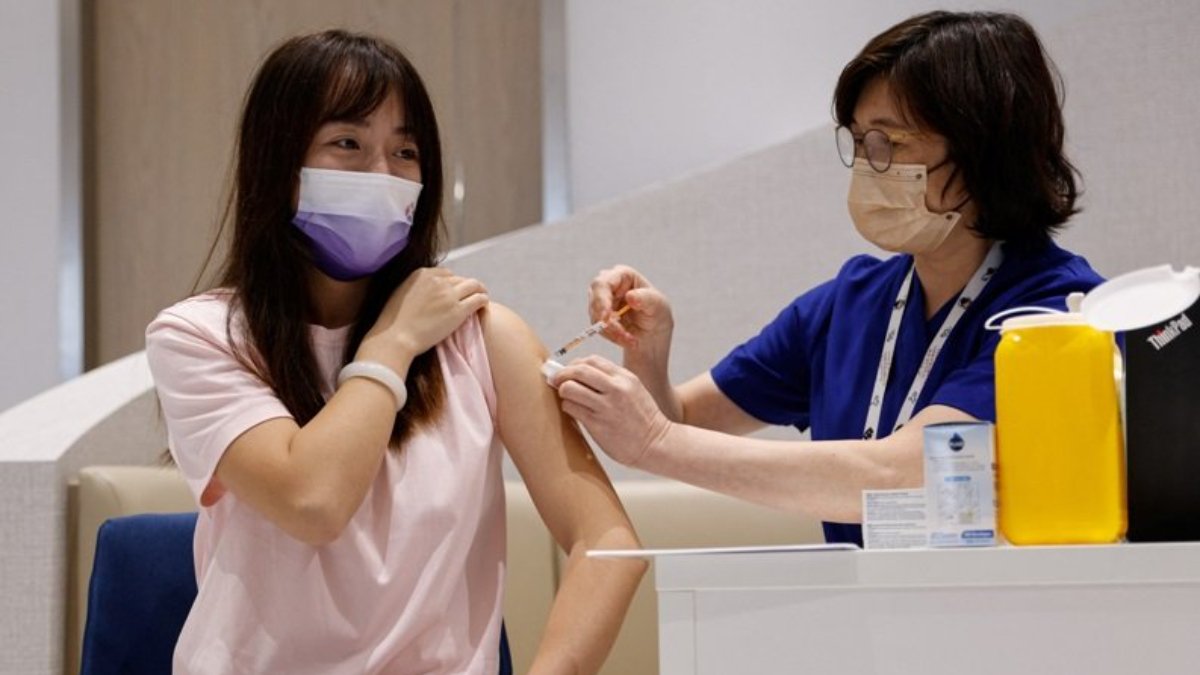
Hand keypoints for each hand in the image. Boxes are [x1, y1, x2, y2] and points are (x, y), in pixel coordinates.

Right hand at [357, 267, 488, 373]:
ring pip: (474, 285)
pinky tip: (483, 306)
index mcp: (422, 273)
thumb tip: (425, 291)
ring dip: (479, 290)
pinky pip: (479, 299)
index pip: (446, 273)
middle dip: (465, 287)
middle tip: (470, 296)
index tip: (454, 292)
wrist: (395, 338)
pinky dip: (483, 300)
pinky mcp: (458, 310)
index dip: (452, 283)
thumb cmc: (393, 323)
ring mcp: (449, 295)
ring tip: (481, 298)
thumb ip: (416, 287)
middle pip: (460, 279)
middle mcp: (437, 280)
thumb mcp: (401, 293)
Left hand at [550, 355, 672, 466]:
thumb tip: (580, 373)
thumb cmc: (643, 419)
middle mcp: (616, 389)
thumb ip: (612, 380)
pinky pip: (572, 408)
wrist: (657, 444)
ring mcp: (606, 407)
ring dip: (563, 392)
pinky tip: (574, 412)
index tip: (569, 371)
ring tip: (568, 398)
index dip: (575, 364)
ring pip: (570, 388)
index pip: (592, 360)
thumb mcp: (634, 390)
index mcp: (625, 378)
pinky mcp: (598, 424)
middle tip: (556, 380)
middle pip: (578, 370)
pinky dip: (568, 407)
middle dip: (562, 374)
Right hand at [588, 265, 672, 364]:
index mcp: (623, 275)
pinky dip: (613, 337)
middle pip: (595, 301)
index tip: (606, 318)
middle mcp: (608, 285)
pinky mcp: (599, 317)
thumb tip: (630, 296)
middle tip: (622, 336)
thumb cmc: (658, 313)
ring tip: (631, 341)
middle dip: (607, 322)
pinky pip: (598, 329)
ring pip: (596, 318)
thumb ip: (646, 299)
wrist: (654, 333)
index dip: (601, 300)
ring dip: (613, 333)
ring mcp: (601, 302)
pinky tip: (627, 341)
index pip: (602, 283)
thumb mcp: (658, 306)